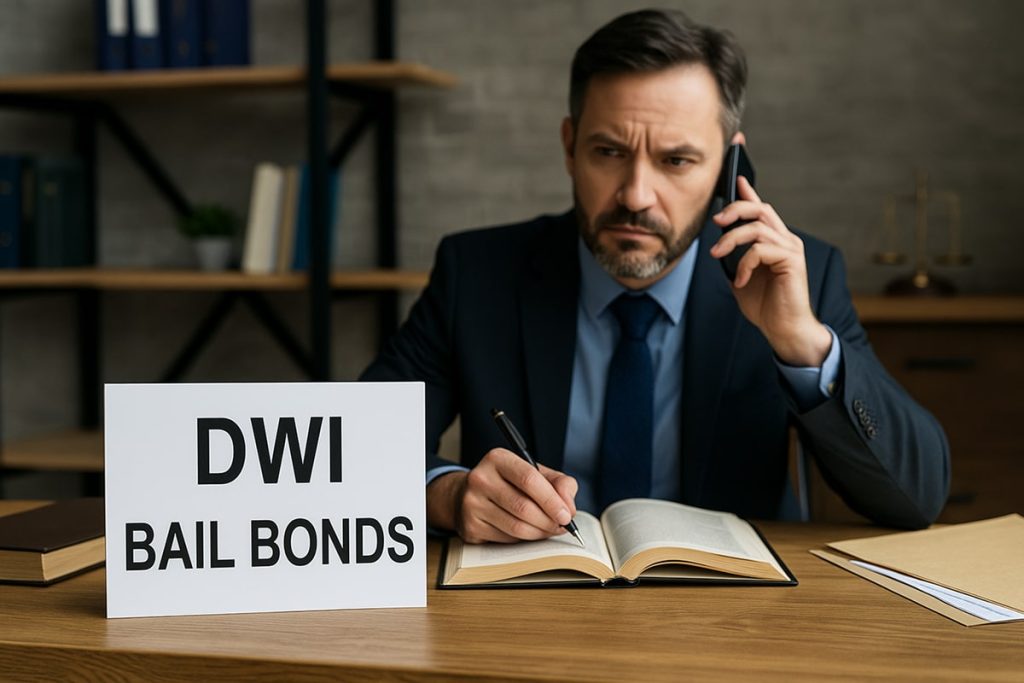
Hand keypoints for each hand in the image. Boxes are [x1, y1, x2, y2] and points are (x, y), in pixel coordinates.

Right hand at [426, 448, 577, 543]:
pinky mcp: (471, 527)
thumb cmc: (509, 483)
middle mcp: (480, 479)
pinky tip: (529, 533)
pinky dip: (524, 540)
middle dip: (549, 521)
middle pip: (523, 507)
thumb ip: (559, 483)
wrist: (468, 495)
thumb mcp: (535, 473)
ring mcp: (472, 504)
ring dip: (539, 533)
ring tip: (549, 530)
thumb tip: (569, 508)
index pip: (529, 479)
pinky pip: (506, 539)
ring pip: (516, 527)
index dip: (552, 500)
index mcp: (498, 459)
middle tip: (562, 527)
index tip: (567, 515)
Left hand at [709, 176, 831, 365]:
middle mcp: (785, 240)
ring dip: (731, 239)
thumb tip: (718, 243)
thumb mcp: (740, 276)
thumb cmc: (765, 305)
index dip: (748, 192)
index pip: (761, 209)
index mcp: (774, 241)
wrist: (783, 330)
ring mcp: (790, 249)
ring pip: (757, 228)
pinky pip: (760, 250)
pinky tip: (740, 281)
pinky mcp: (792, 261)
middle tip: (716, 221)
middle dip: (735, 209)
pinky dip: (745, 264)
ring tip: (717, 255)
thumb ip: (733, 257)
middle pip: (760, 209)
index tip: (735, 176)